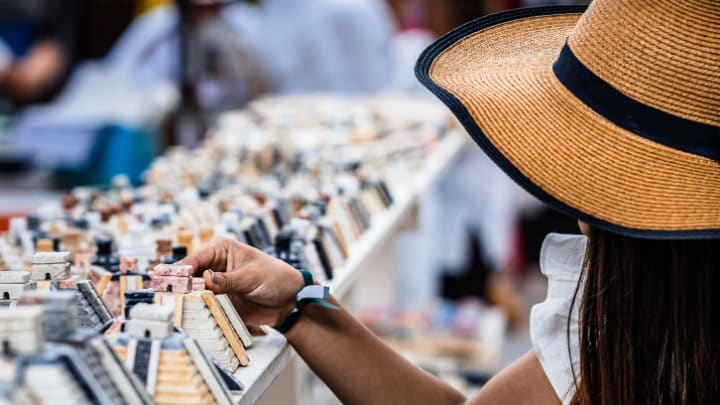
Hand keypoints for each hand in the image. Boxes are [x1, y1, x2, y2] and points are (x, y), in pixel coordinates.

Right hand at [179, 237, 303, 326]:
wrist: (289, 299)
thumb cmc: (276, 277)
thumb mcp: (252, 277)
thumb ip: (228, 280)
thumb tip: (206, 279)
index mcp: (220, 250)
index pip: (194, 260)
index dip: (180, 273)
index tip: (169, 284)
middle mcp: (212, 266)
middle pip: (187, 278)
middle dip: (178, 289)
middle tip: (165, 300)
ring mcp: (213, 286)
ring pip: (191, 294)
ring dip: (184, 303)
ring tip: (173, 311)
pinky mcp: (217, 302)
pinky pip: (202, 308)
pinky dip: (196, 314)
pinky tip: (187, 319)